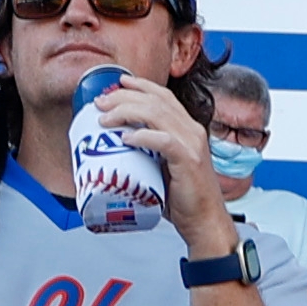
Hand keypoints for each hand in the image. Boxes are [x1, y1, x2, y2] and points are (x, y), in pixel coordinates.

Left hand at [90, 78, 227, 255]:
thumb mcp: (164, 168)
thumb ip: (149, 153)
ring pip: (156, 114)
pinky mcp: (188, 160)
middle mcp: (192, 130)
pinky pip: (163, 140)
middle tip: (101, 103)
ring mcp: (192, 144)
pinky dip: (142, 136)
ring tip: (105, 119)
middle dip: (124, 97)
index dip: (141, 86)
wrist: (205, 221)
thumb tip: (117, 148)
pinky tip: (126, 137)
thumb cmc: (184, 199)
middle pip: (155, 101)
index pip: (164, 97)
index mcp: (188, 129)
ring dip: (126, 112)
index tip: (119, 84)